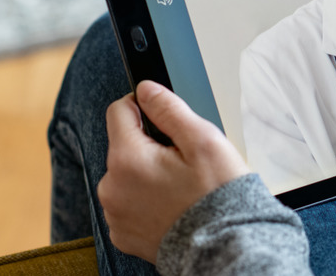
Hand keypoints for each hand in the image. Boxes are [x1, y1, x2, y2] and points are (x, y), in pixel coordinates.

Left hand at [98, 81, 249, 262]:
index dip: (142, 106)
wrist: (223, 247)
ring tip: (181, 186)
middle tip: (184, 161)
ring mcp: (115, 214)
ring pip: (126, 175)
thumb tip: (145, 89)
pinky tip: (173, 205)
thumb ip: (169, 109)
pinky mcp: (123, 234)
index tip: (163, 116)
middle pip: (124, 146)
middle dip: (150, 146)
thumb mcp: (203, 140)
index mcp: (127, 159)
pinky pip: (129, 204)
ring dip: (146, 174)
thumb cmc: (218, 195)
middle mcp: (111, 187)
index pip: (118, 111)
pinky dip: (146, 201)